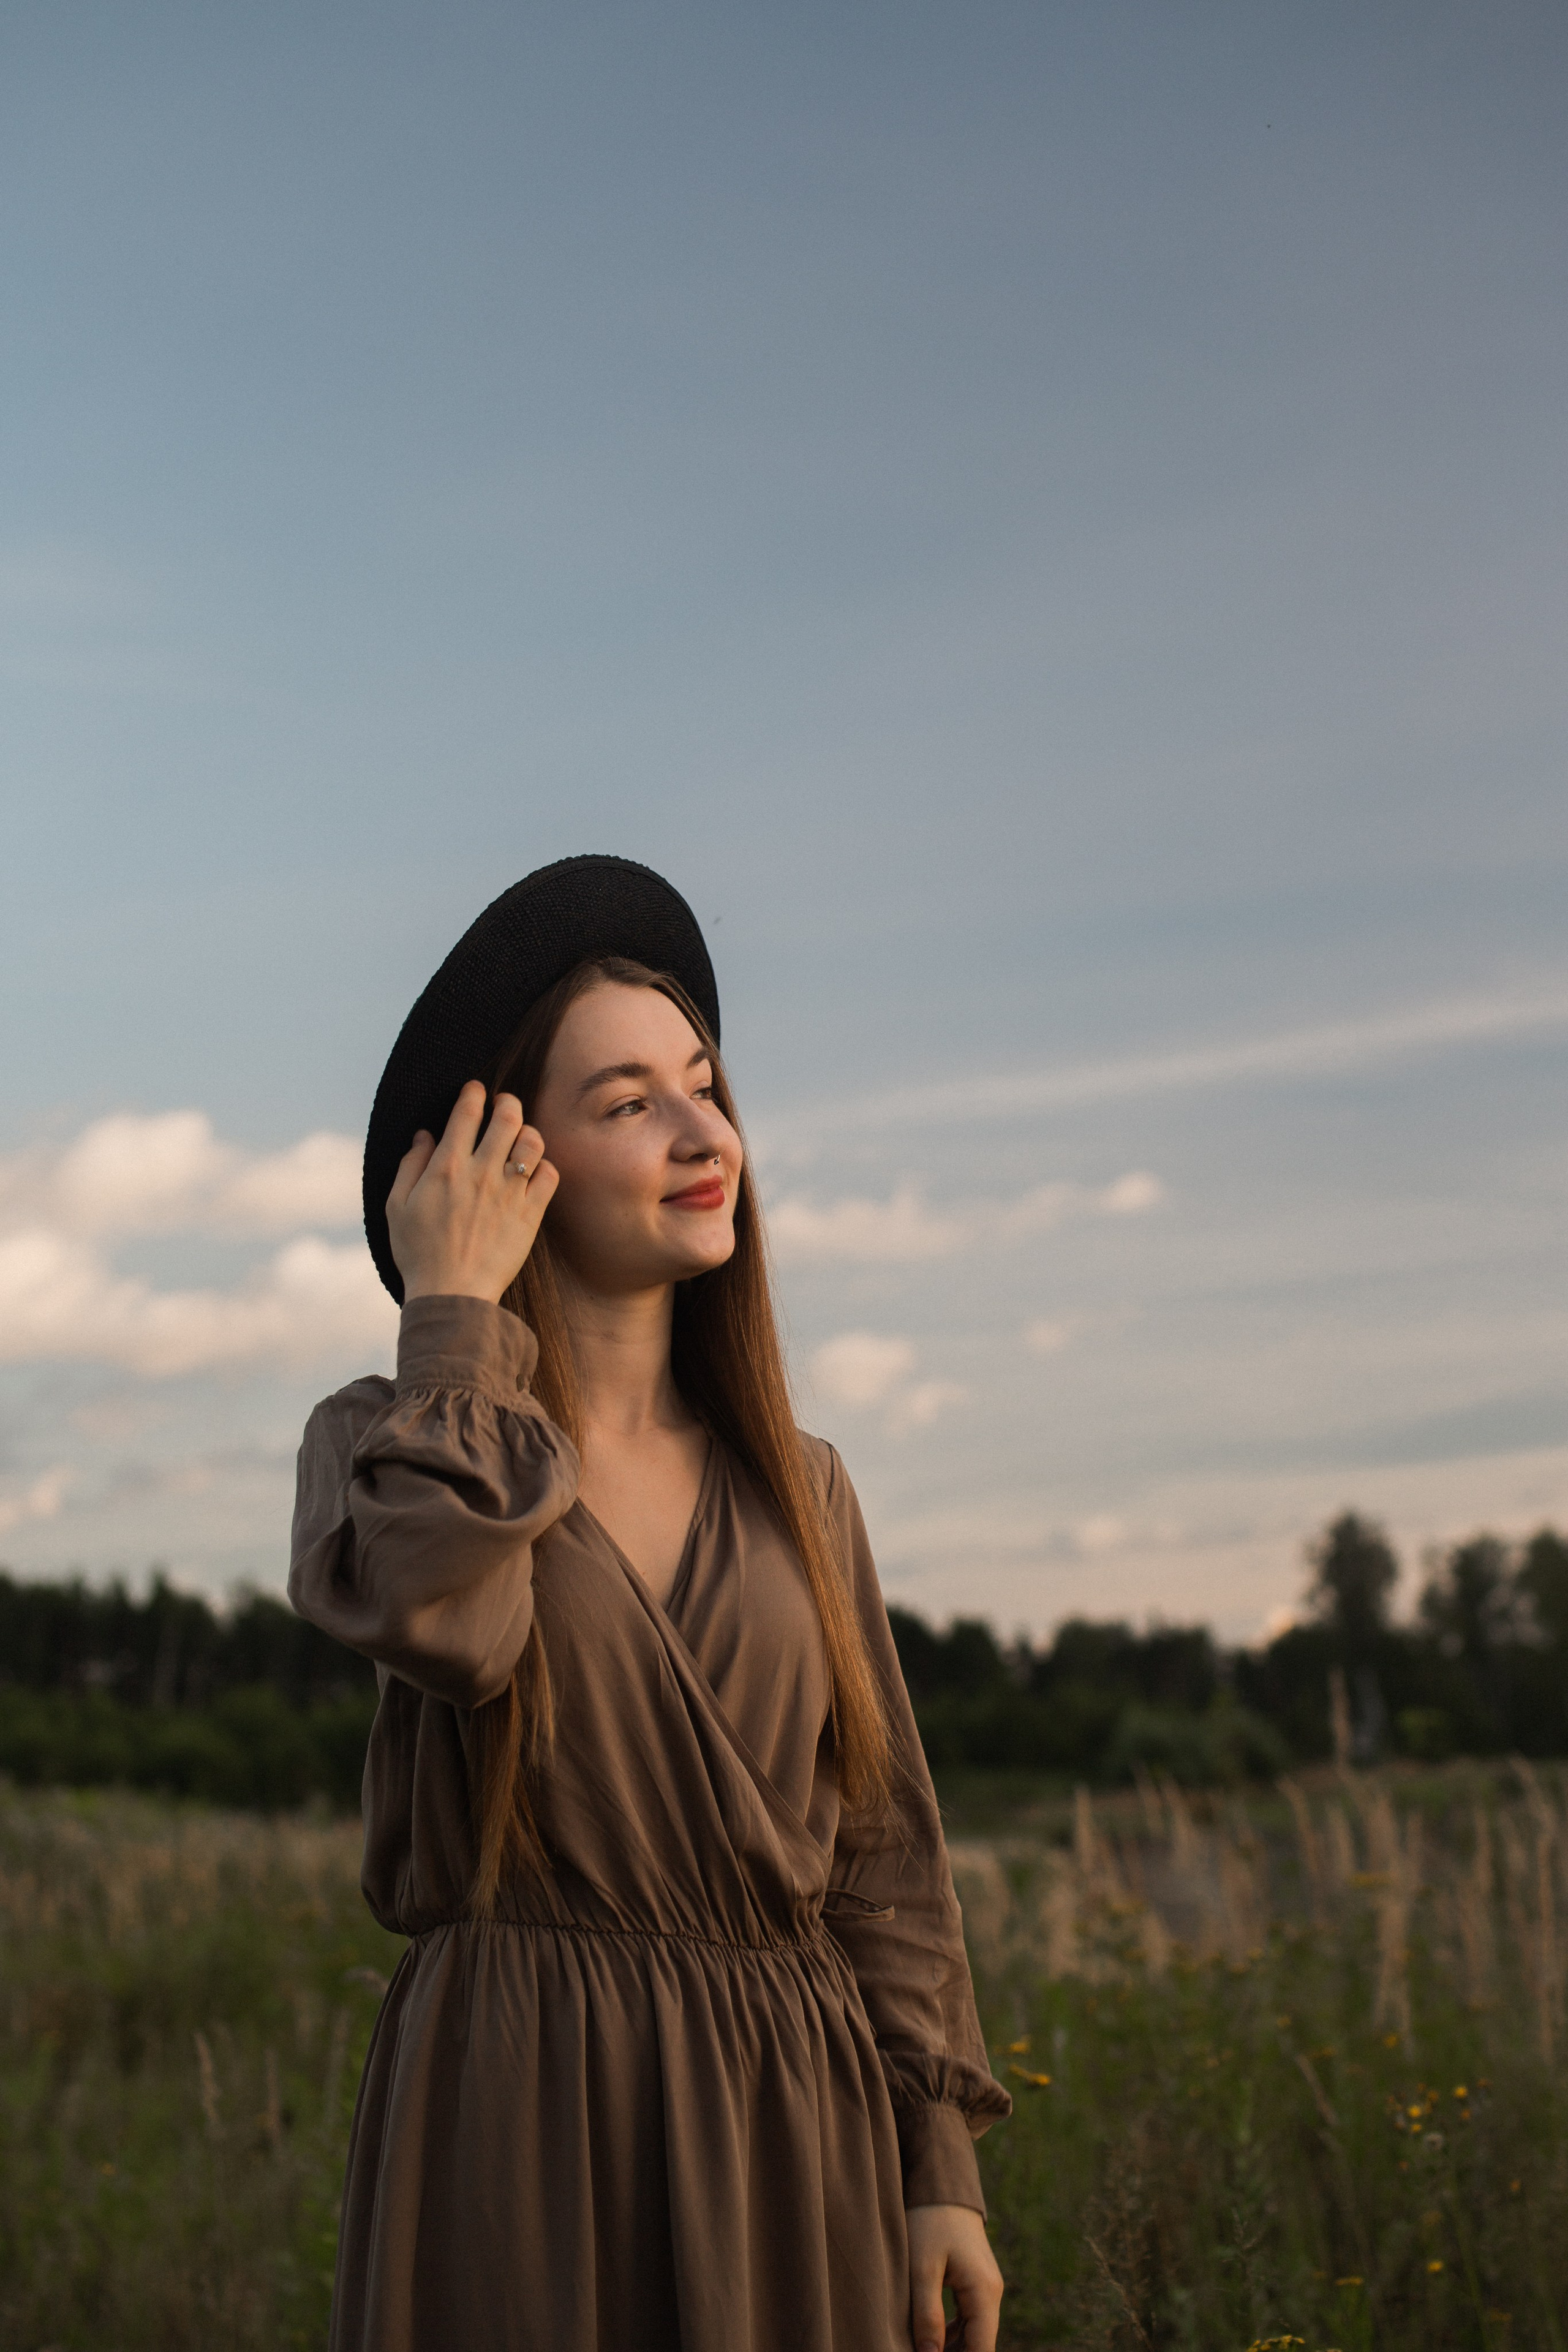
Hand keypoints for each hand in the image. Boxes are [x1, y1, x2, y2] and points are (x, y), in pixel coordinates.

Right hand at [386, 1082, 559, 1303]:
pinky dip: (544, 1166)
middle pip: (508, 1116)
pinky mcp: (530, 1214)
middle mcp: (482, 1173)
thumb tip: (425, 1134)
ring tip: (519, 1138)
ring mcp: (510, 1193)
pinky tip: (532, 1172)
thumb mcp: (397, 1206)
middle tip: (504, 1106)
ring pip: (533, 1141)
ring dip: (528, 1132)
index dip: (473, 1092)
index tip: (475, 1091)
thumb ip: (410, 1165)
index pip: (467, 1111)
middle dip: (508, 1102)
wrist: (453, 1294)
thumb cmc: (419, 1252)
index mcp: (446, 1166)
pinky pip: (549, 1175)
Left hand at [907, 2203, 1002, 2351]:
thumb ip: (927, 2314)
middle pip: (979, 2344)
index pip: (982, 2350)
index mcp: (984, 2292)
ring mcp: (985, 2287)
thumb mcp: (922, 2267)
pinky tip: (928, 2337)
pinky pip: (967, 2319)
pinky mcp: (974, 2282)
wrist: (941, 2184)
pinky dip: (951, 2333)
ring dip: (951, 2348)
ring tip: (922, 2350)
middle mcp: (991, 2293)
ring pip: (973, 2334)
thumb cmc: (930, 2221)